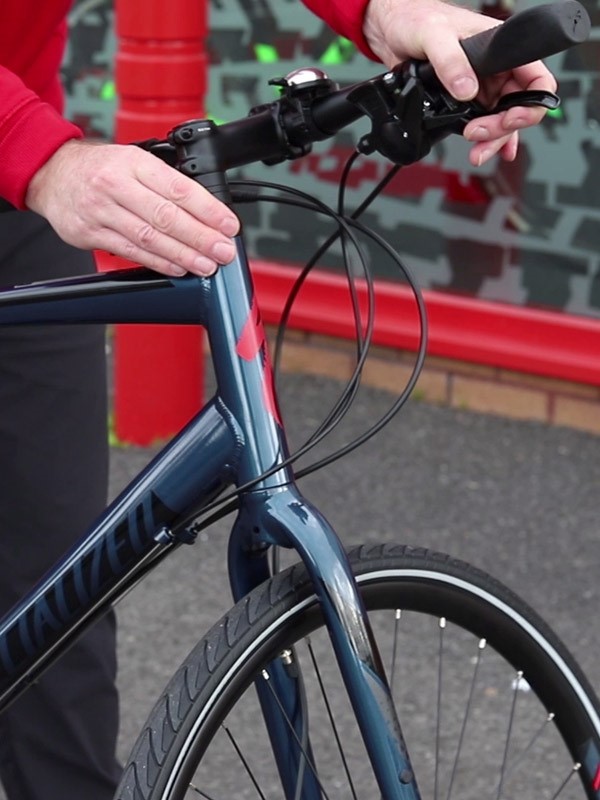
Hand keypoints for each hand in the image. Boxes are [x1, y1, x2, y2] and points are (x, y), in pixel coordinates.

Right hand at [25, 139, 239, 276]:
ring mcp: (101, 210)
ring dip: (183, 255)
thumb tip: (208, 212)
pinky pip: (130, 252)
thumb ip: (165, 182)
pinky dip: (158, 262)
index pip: (178, 188)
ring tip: (206, 265)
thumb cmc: (100, 168)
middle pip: (166, 216)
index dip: (208, 210)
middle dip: (201, 237)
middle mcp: (116, 185)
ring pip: (149, 237)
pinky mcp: (90, 233)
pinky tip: (177, 268)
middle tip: (223, 250)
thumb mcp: (133, 161)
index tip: (229, 225)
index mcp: (134, 163)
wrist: (52, 173)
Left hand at [363, 0, 557, 165]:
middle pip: (519, 108)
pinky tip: (484, 150)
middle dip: (502, 129)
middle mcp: (496, 70)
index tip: (509, 119)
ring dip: (492, 140)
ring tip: (476, 152)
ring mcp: (482, 87)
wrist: (393, 30)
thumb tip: (466, 91)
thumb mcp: (434, 35)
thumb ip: (450, 61)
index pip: (536, 79)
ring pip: (500, 121)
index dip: (531, 104)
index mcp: (502, 49)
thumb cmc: (417, 19)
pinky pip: (482, 123)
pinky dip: (485, 139)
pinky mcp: (464, 101)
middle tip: (477, 134)